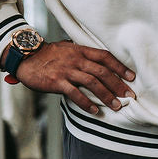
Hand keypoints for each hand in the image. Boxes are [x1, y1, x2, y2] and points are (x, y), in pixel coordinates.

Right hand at [4, 40, 135, 116]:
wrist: (26, 57)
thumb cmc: (48, 55)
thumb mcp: (67, 48)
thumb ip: (82, 53)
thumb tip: (97, 60)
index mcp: (80, 50)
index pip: (105, 57)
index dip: (120, 67)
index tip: (131, 77)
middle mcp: (76, 59)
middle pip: (102, 72)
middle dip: (118, 85)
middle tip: (129, 96)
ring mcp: (67, 70)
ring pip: (92, 83)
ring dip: (107, 95)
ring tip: (116, 106)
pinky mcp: (57, 82)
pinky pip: (75, 94)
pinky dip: (87, 103)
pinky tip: (95, 110)